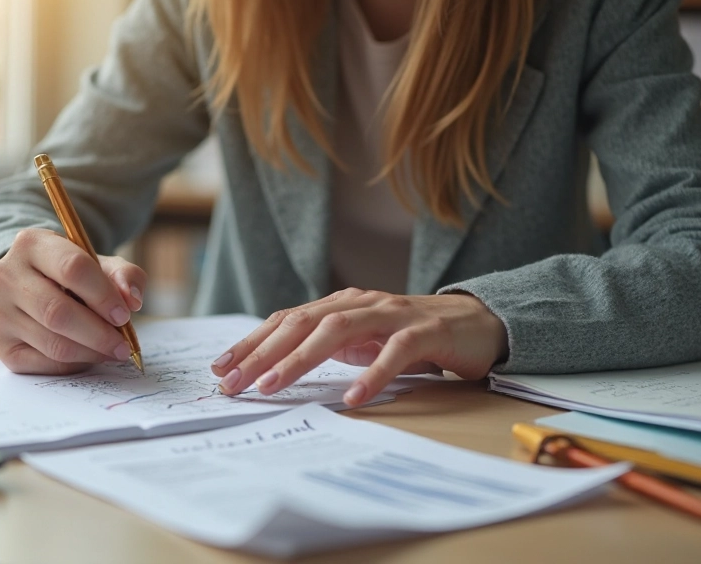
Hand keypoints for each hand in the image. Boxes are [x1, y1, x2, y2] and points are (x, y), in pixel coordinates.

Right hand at [0, 228, 146, 373]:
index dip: (103, 295)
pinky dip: (75, 364)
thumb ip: (125, 276)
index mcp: (31, 244)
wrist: (35, 286)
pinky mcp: (2, 346)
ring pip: (52, 342)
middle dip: (99, 333)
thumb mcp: (102, 264)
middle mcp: (6, 276)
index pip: (72, 268)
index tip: (125, 314)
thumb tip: (132, 300)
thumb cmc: (73, 275)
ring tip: (113, 351)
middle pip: (58, 311)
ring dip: (91, 352)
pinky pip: (45, 363)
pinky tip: (91, 356)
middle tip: (123, 344)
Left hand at [210, 288, 508, 405]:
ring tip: (272, 387)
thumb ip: (325, 348)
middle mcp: (361, 303)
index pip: (287, 320)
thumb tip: (272, 369)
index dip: (252, 342)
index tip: (221, 368)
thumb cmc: (413, 336)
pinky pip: (396, 350)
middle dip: (262, 354)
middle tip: (233, 384)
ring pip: (338, 330)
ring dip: (300, 360)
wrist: (479, 323)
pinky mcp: (427, 331)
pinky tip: (354, 397)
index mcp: (341, 305)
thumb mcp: (361, 342)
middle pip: (302, 323)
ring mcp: (393, 314)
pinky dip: (373, 372)